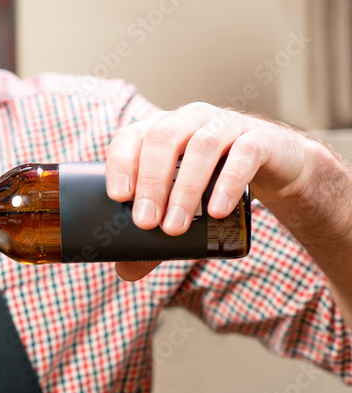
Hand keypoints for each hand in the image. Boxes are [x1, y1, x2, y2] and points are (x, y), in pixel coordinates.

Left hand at [103, 102, 315, 280]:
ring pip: (201, 147)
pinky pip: (244, 154)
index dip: (121, 163)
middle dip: (151, 182)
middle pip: (162, 140)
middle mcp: (189, 120)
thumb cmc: (215, 184)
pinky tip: (218, 211)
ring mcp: (226, 124)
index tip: (117, 197)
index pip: (131, 137)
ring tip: (175, 226)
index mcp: (161, 130)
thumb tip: (125, 273)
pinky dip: (228, 183)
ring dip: (186, 189)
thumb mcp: (182, 207)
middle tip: (145, 222)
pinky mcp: (261, 139)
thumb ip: (155, 236)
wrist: (274, 170)